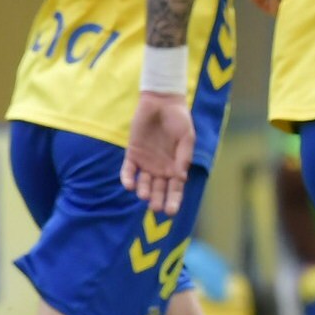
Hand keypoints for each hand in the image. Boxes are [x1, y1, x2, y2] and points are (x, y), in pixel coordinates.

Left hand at [121, 92, 195, 216]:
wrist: (161, 102)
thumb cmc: (179, 119)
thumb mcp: (186, 137)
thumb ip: (184, 156)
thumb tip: (181, 178)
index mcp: (176, 167)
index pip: (175, 189)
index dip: (174, 201)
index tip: (171, 211)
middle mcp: (161, 168)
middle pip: (159, 190)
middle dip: (158, 200)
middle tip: (156, 208)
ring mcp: (146, 162)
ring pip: (143, 183)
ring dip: (143, 191)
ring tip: (144, 195)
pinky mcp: (132, 154)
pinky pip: (128, 170)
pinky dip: (128, 178)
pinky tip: (129, 184)